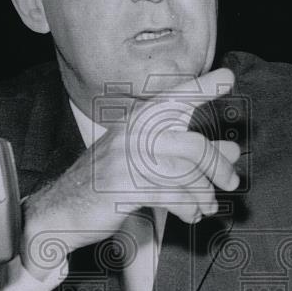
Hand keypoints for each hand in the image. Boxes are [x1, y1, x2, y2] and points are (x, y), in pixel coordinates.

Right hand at [21, 68, 240, 278]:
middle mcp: (132, 133)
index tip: (228, 76)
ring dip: (204, 193)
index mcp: (135, 121)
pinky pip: (171, 196)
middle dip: (218, 165)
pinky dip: (189, 208)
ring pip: (184, 174)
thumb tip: (231, 150)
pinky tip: (192, 214)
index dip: (202, 87)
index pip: (174, 98)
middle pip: (192, 144)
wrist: (59, 211)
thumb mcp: (143, 161)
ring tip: (209, 205)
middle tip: (232, 182)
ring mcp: (127, 159)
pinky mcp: (125, 187)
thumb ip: (187, 155)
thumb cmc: (104, 183)